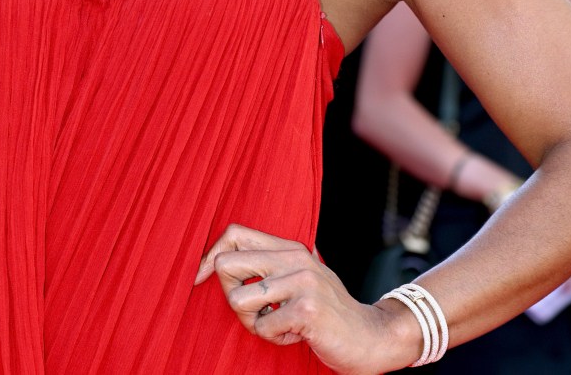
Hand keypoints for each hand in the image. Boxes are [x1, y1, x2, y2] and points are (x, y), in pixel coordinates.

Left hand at [195, 224, 402, 374]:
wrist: (370, 337)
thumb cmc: (327, 312)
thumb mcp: (300, 277)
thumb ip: (270, 264)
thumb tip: (218, 257)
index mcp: (289, 247)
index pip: (233, 233)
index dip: (209, 256)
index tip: (200, 279)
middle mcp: (294, 257)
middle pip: (226, 264)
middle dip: (230, 296)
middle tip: (256, 312)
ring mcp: (302, 281)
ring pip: (238, 300)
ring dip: (253, 322)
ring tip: (279, 323)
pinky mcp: (306, 309)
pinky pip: (262, 327)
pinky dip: (275, 338)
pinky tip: (297, 334)